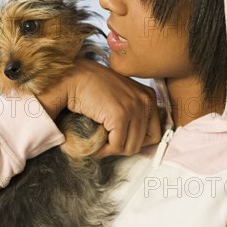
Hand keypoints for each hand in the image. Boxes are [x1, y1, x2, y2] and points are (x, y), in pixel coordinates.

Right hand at [35, 58, 161, 157]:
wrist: (73, 76)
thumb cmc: (90, 87)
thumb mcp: (120, 98)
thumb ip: (133, 116)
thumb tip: (140, 144)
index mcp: (147, 97)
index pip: (153, 134)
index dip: (132, 141)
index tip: (116, 138)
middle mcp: (145, 101)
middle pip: (142, 143)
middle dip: (122, 146)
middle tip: (106, 141)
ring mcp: (134, 108)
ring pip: (130, 147)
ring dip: (112, 149)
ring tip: (100, 141)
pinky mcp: (120, 115)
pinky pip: (116, 146)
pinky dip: (103, 150)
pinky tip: (94, 143)